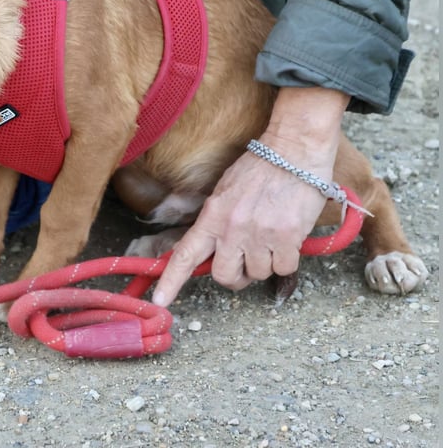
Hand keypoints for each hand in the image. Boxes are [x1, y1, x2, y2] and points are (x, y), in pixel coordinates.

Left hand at [152, 87, 349, 305]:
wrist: (294, 151)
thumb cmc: (259, 169)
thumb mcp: (225, 191)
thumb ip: (216, 221)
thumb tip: (210, 249)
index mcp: (212, 216)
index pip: (185, 254)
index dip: (171, 280)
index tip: (159, 300)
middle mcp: (232, 229)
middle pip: (223, 276)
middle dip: (234, 276)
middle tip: (244, 263)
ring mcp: (259, 235)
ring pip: (257, 274)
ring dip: (264, 264)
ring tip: (270, 237)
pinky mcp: (287, 239)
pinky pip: (283, 268)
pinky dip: (286, 260)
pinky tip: (287, 238)